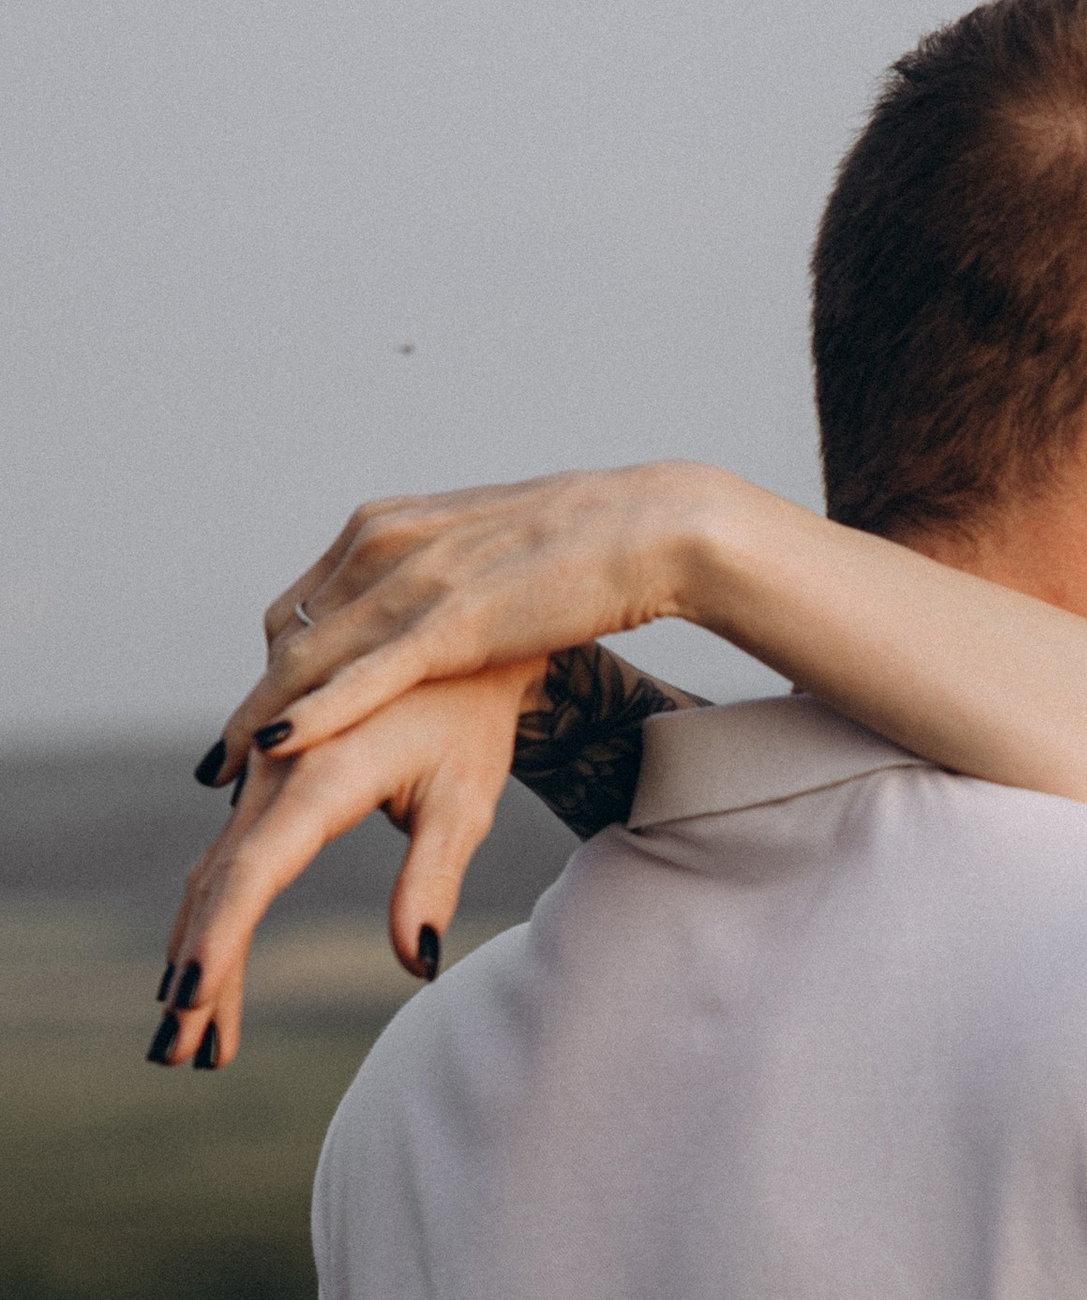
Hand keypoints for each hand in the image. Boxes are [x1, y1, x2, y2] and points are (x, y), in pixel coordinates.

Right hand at [149, 664, 536, 1071]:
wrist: (452, 637)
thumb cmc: (471, 721)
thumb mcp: (465, 801)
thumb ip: (433, 880)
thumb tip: (416, 964)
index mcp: (319, 774)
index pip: (252, 872)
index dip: (218, 940)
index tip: (189, 1002)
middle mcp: (272, 771)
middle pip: (219, 886)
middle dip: (197, 974)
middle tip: (178, 1056)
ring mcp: (261, 775)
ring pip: (216, 876)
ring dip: (200, 955)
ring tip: (194, 1044)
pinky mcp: (266, 782)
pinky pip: (231, 858)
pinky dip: (217, 919)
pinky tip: (212, 976)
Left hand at [192, 462, 732, 786]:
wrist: (650, 527)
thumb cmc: (585, 547)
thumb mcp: (483, 558)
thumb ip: (440, 582)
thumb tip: (432, 618)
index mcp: (389, 524)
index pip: (303, 604)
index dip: (274, 668)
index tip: (258, 719)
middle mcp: (383, 542)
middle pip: (289, 634)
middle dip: (254, 702)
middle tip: (225, 765)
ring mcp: (415, 578)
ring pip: (310, 659)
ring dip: (258, 721)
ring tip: (223, 775)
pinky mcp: (453, 618)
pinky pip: (364, 674)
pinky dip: (313, 711)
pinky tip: (274, 746)